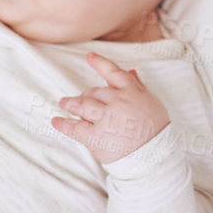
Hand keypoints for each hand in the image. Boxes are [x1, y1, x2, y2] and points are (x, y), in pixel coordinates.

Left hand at [52, 52, 170, 165]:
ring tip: (63, 103)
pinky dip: (63, 124)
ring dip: (70, 103)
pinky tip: (56, 121)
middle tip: (80, 99)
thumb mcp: (151, 102)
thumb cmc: (156, 129)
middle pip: (94, 91)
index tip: (89, 57)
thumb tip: (130, 71)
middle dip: (86, 95)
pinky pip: (74, 128)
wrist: (156, 155)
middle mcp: (117, 102)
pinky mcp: (96, 137)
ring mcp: (105, 120)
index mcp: (131, 92)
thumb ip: (138, 86)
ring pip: (81, 106)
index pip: (113, 73)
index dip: (100, 63)